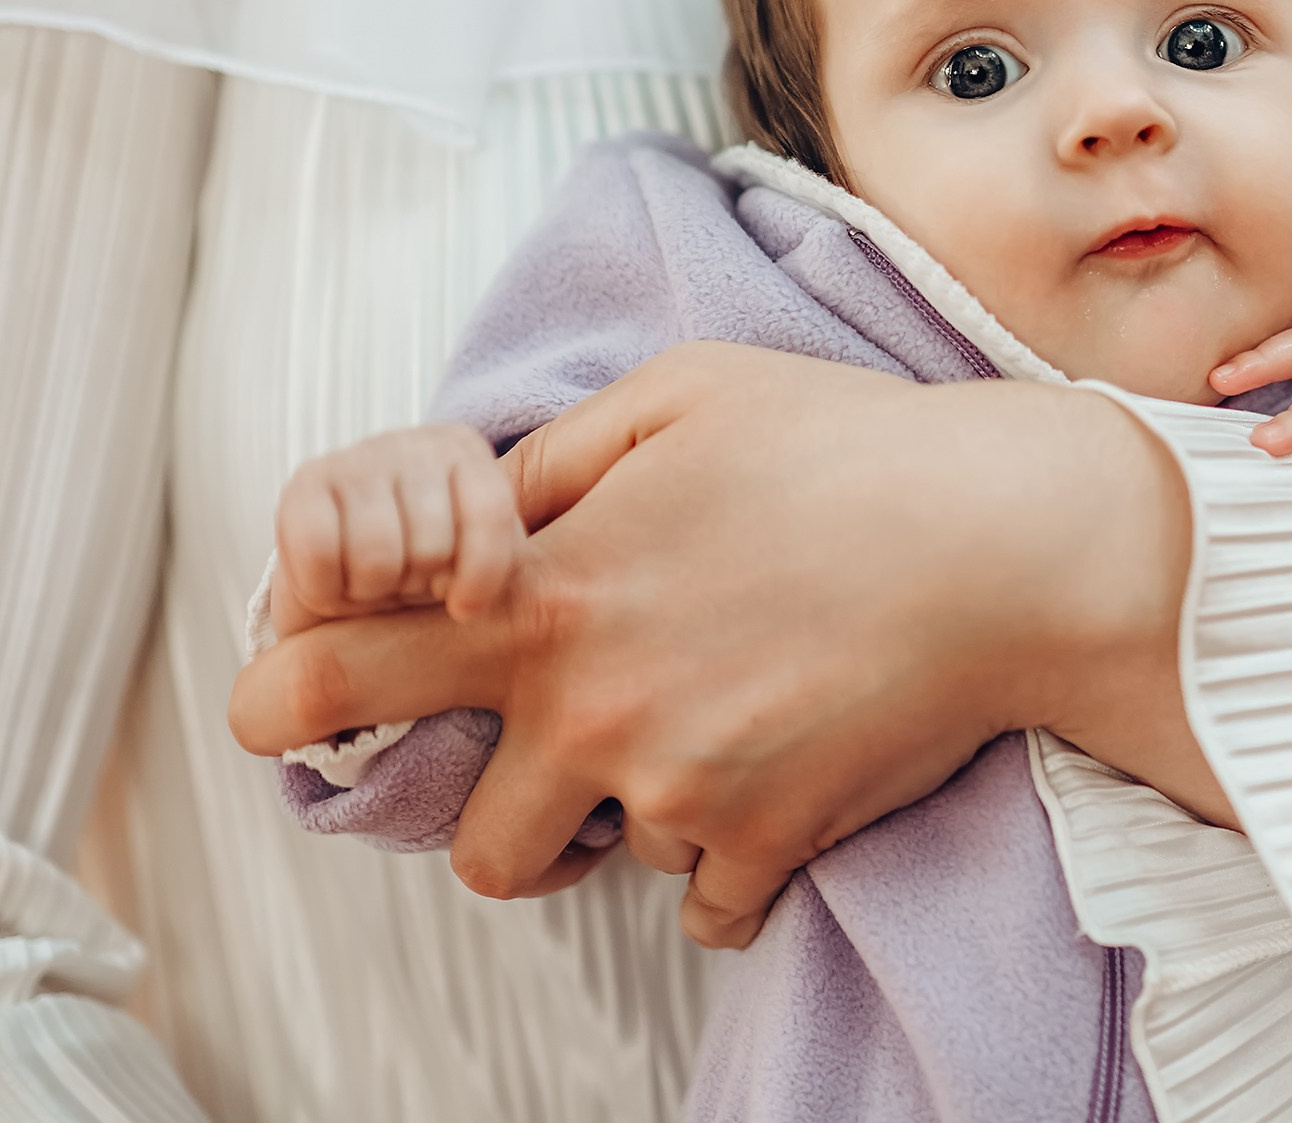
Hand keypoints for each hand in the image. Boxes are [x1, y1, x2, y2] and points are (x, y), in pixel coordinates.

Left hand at [229, 343, 1214, 948]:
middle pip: (466, 845)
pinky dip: (734, 857)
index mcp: (543, 594)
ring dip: (634, 820)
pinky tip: (781, 771)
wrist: (1010, 541)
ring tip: (713, 734)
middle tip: (569, 755)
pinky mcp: (770, 841)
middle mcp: (590, 711)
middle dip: (504, 812)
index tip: (295, 708)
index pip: (328, 675)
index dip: (280, 698)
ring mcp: (679, 788)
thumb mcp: (680, 391)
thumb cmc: (848, 445)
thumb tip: (477, 514)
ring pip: (598, 866)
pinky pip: (710, 901)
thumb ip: (550, 460)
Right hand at [271, 422, 520, 636]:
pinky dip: (327, 590)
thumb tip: (523, 597)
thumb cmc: (428, 585)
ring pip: (377, 555)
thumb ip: (515, 572)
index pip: (489, 516)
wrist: (348, 598)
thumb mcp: (483, 573)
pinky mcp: (302, 485)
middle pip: (432, 544)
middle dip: (418, 587)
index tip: (465, 606)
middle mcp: (415, 442)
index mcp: (469, 456)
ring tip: (376, 586)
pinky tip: (336, 588)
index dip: (478, 578)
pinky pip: (320, 553)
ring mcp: (356, 456)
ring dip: (373, 591)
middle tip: (408, 588)